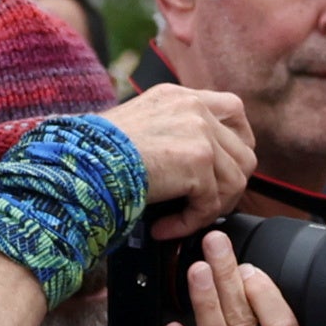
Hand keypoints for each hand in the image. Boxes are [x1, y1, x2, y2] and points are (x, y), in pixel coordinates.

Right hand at [106, 82, 256, 226]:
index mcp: (182, 97)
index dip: (239, 142)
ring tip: (182, 220)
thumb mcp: (140, 126)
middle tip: (205, 205)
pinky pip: (210, 204)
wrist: (82, 161)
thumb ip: (172, 134)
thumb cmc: (97, 152)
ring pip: (235, 181)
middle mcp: (194, 108)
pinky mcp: (198, 160)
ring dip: (211, 208)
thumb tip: (196, 165)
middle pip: (244, 150)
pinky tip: (164, 227)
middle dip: (230, 185)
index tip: (227, 168)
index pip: (233, 109)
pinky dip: (189, 223)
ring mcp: (200, 132)